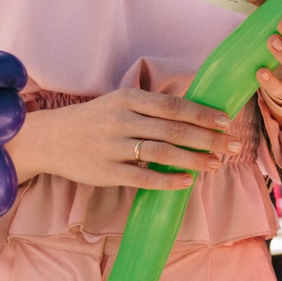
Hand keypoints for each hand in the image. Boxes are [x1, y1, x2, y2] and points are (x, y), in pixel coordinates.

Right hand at [4, 89, 238, 191]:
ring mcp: (113, 147)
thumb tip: (197, 113)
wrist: (48, 139)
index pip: (173, 106)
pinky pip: (143, 178)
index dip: (202, 114)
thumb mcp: (119, 102)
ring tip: (216, 164)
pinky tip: (188, 182)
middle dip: (208, 138)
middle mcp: (121, 120)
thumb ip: (153, 108)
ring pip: (162, 153)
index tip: (226, 121)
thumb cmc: (95, 120)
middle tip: (233, 145)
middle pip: (174, 130)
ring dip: (194, 159)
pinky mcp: (106, 171)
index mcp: (128, 99)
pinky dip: (168, 180)